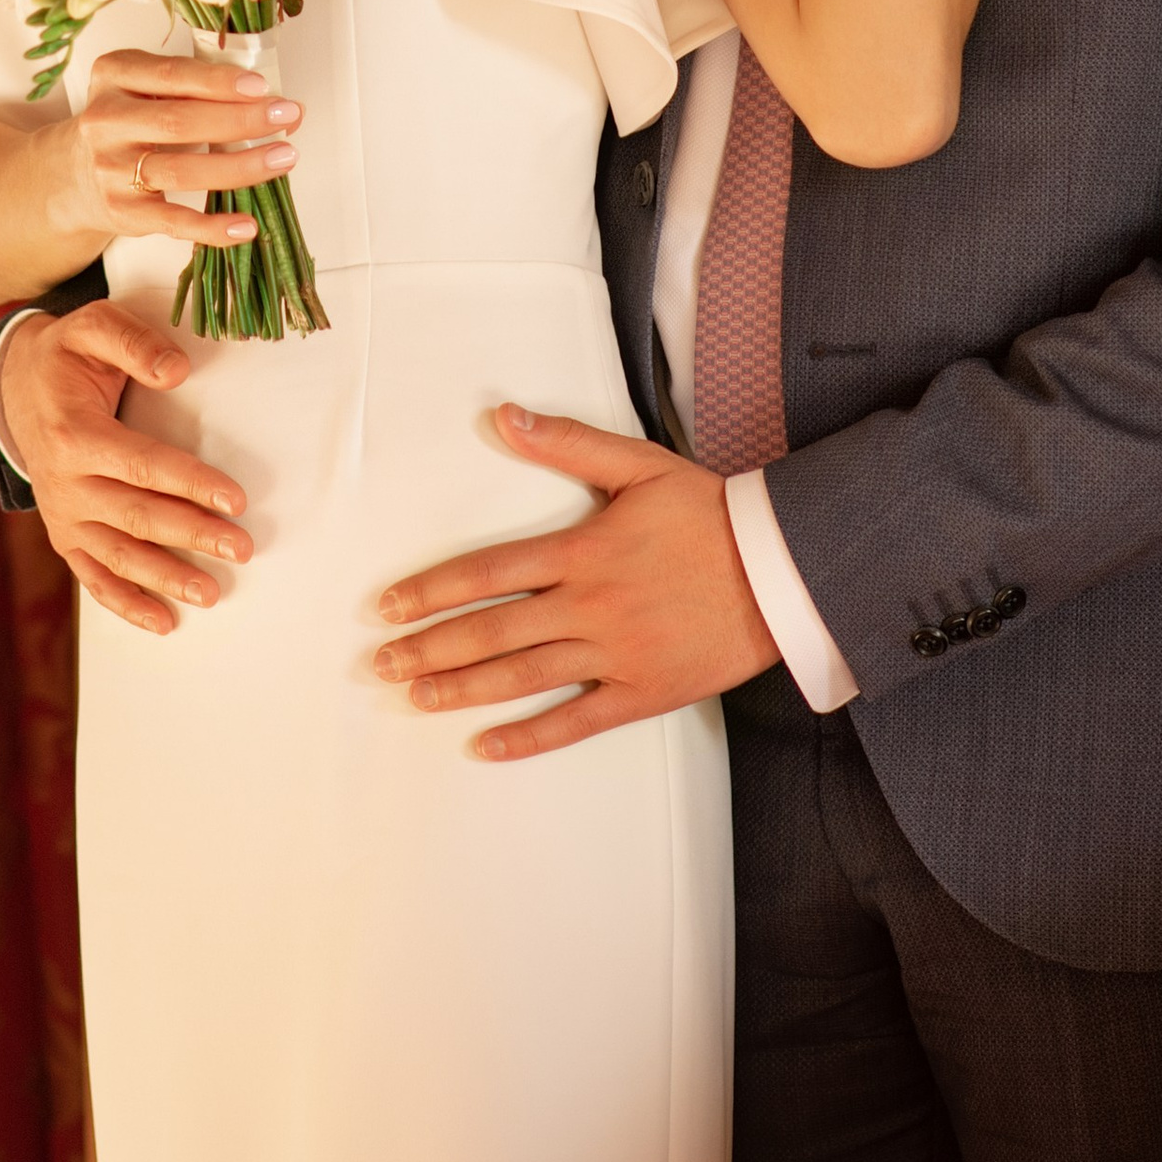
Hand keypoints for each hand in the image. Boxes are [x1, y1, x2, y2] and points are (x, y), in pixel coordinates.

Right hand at [0, 298, 254, 633]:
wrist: (16, 386)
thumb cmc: (66, 356)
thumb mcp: (92, 327)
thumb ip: (134, 342)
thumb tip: (178, 370)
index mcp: (73, 434)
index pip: (141, 466)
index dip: (189, 484)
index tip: (234, 499)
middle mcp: (64, 483)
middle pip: (136, 516)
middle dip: (191, 535)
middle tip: (240, 548)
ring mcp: (62, 515)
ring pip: (117, 556)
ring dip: (165, 578)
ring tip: (210, 592)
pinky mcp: (64, 534)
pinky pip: (93, 577)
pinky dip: (126, 604)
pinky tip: (163, 621)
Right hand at [60, 44, 302, 259]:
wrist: (73, 173)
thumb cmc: (127, 121)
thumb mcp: (145, 87)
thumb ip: (199, 88)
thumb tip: (278, 105)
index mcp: (114, 75)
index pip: (171, 74)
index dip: (218, 81)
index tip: (261, 86)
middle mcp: (106, 120)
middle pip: (179, 122)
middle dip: (240, 120)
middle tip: (285, 117)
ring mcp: (111, 169)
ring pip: (182, 171)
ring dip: (239, 166)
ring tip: (282, 158)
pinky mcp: (123, 211)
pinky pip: (174, 221)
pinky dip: (213, 227)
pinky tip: (246, 224)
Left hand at [372, 408, 778, 756]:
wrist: (781, 570)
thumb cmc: (708, 512)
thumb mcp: (638, 464)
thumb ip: (566, 441)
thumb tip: (501, 415)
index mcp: (581, 550)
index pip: (486, 573)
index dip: (431, 590)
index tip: (386, 606)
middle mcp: (589, 606)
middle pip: (492, 631)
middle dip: (430, 647)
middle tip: (380, 663)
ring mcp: (615, 654)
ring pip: (523, 678)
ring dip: (462, 689)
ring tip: (414, 697)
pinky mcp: (643, 692)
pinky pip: (577, 720)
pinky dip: (529, 737)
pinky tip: (486, 746)